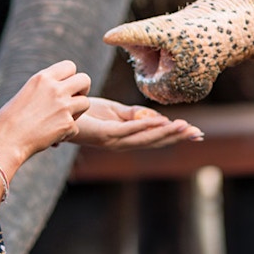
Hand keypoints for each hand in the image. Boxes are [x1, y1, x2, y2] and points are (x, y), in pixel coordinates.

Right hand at [0, 60, 91, 164]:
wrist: (7, 141)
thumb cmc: (9, 120)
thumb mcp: (26, 93)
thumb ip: (44, 88)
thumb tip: (57, 87)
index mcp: (43, 78)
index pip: (70, 66)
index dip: (71, 76)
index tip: (65, 87)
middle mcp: (55, 89)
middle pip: (85, 80)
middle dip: (82, 90)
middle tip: (74, 100)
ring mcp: (63, 106)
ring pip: (86, 103)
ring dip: (77, 112)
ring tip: (62, 119)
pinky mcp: (67, 124)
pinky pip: (76, 127)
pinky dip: (67, 133)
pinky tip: (53, 136)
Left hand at [70, 97, 202, 150]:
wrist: (56, 113)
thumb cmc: (82, 111)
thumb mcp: (112, 110)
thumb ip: (131, 114)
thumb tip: (152, 115)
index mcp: (123, 138)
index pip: (153, 138)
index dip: (173, 135)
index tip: (194, 132)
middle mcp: (120, 143)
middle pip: (153, 142)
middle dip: (176, 137)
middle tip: (197, 134)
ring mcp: (113, 140)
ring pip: (145, 138)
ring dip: (166, 133)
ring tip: (185, 127)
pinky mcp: (105, 134)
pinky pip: (130, 130)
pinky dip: (147, 126)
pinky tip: (161, 122)